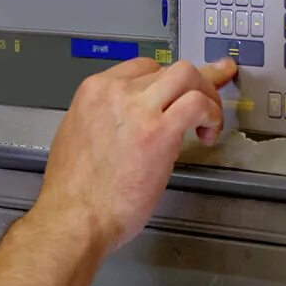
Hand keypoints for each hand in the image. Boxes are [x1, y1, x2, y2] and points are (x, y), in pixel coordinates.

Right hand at [35, 57, 238, 251]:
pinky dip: (212, 115)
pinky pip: (198, 104)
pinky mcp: (160, 132)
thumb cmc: (73, 192)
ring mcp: (138, 109)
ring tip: (209, 121)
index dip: (166, 81)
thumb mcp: (76, 137)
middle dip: (193, 84)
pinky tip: (208, 134)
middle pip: (168, 68)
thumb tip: (125, 123)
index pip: (141, 67)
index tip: (178, 91)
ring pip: (187, 75)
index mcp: (93, 92)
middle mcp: (115, 93)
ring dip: (206, 95)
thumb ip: (103, 120)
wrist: (74, 217)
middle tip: (206, 103)